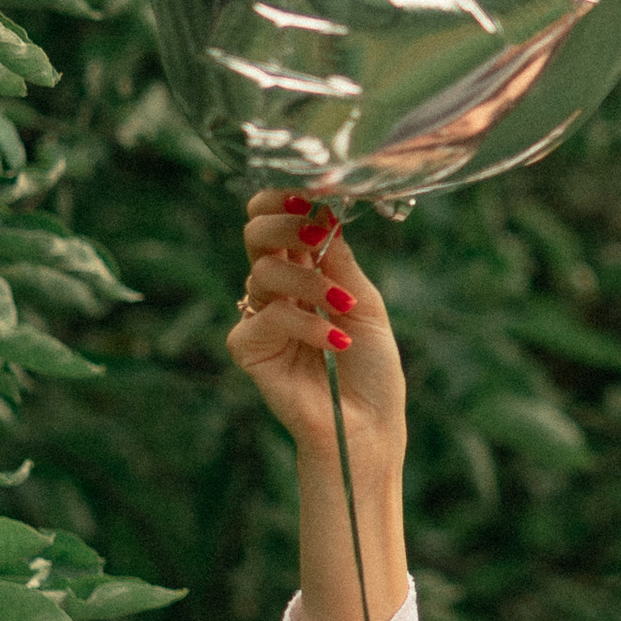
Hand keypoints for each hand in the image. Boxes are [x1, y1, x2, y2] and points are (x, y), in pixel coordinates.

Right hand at [227, 189, 405, 470]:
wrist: (367, 425)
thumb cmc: (372, 368)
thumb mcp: (365, 303)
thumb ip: (339, 260)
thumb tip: (323, 211)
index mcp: (304, 270)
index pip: (277, 220)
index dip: (282, 200)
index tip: (307, 194)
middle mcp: (277, 289)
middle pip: (256, 235)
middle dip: (283, 225)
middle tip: (315, 233)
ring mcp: (259, 317)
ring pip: (263, 273)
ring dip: (310, 285)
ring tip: (343, 308)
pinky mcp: (249, 349)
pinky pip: (267, 318)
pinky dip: (306, 326)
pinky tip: (335, 344)